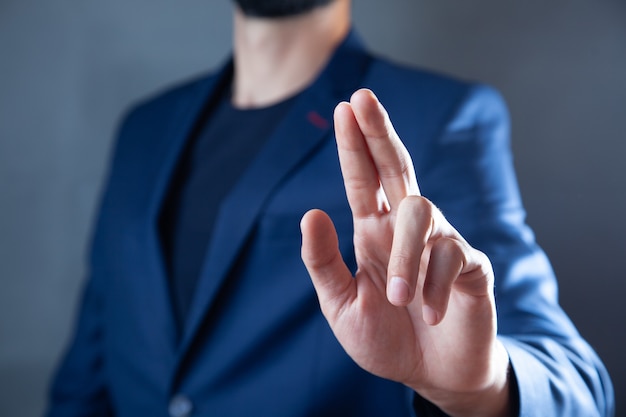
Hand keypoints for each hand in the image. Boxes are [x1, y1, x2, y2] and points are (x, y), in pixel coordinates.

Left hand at [300, 89, 511, 416]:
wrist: (432, 376)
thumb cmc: (386, 339)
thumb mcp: (341, 306)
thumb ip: (324, 263)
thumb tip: (311, 212)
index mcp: (372, 233)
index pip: (362, 180)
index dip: (353, 145)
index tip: (344, 107)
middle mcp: (405, 229)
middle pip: (395, 169)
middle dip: (378, 133)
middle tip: (361, 98)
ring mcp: (441, 243)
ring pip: (421, 214)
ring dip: (407, 256)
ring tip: (399, 300)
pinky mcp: (471, 266)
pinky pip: (453, 257)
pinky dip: (435, 286)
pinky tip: (428, 314)